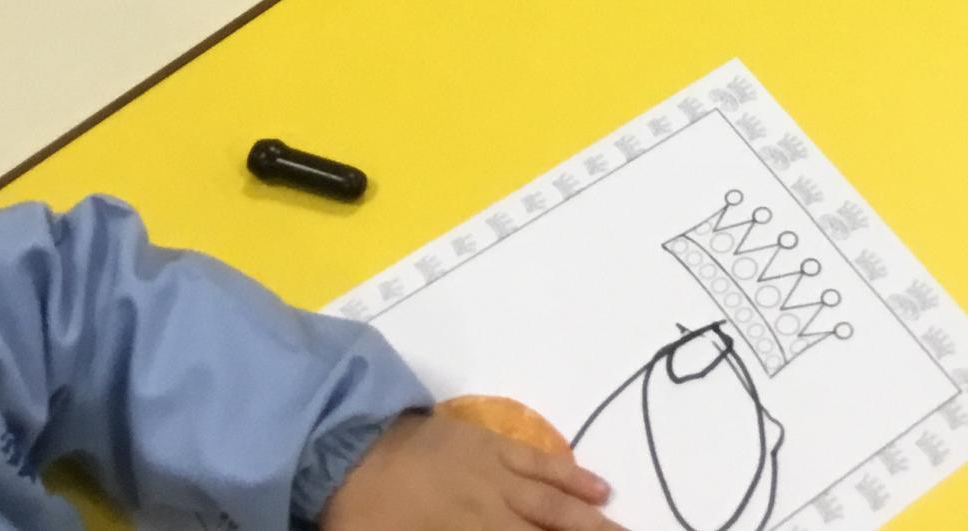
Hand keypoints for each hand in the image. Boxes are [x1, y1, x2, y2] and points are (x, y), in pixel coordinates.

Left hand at [323, 413, 621, 530]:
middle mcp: (493, 510)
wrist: (344, 452)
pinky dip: (571, 474)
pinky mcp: (491, 445)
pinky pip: (540, 462)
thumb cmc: (363, 519)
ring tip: (622, 528)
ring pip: (555, 500)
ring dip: (592, 519)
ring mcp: (496, 474)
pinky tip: (597, 486)